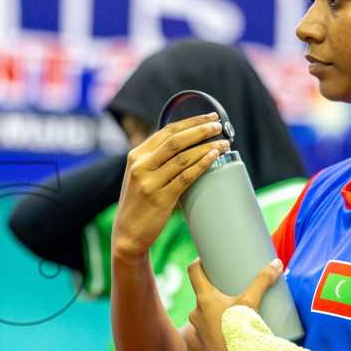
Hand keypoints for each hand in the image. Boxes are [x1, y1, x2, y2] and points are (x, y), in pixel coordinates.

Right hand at [112, 114, 228, 259]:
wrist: (127, 234)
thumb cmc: (139, 203)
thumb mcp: (140, 175)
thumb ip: (156, 159)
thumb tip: (186, 143)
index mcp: (136, 155)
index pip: (167, 130)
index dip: (191, 122)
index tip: (209, 117)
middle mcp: (141, 165)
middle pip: (176, 140)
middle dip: (201, 130)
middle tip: (219, 126)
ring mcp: (150, 182)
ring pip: (183, 158)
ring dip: (206, 147)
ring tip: (223, 144)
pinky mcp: (160, 198)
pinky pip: (185, 177)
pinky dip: (201, 165)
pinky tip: (212, 158)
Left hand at [187, 258, 283, 350]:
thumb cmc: (237, 333)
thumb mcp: (251, 304)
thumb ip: (263, 282)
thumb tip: (277, 263)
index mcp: (204, 298)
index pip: (193, 270)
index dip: (200, 261)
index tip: (211, 257)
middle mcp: (196, 311)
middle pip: (202, 290)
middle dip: (215, 284)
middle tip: (230, 279)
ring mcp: (199, 327)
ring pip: (206, 309)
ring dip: (218, 304)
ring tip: (234, 301)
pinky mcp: (205, 341)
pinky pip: (209, 324)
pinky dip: (219, 319)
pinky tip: (231, 320)